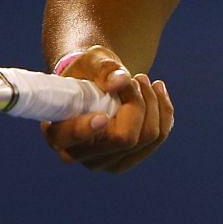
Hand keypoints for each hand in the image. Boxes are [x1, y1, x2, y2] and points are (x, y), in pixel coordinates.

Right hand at [41, 45, 173, 172]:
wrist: (96, 81)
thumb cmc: (88, 70)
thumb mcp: (91, 61)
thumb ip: (103, 68)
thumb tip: (120, 82)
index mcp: (59, 134)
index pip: (74, 138)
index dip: (87, 130)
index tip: (101, 117)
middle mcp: (80, 156)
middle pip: (125, 139)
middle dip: (137, 102)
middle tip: (135, 77)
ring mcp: (106, 162)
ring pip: (148, 137)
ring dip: (153, 103)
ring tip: (142, 80)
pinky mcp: (129, 158)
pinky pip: (159, 137)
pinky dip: (163, 111)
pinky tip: (157, 91)